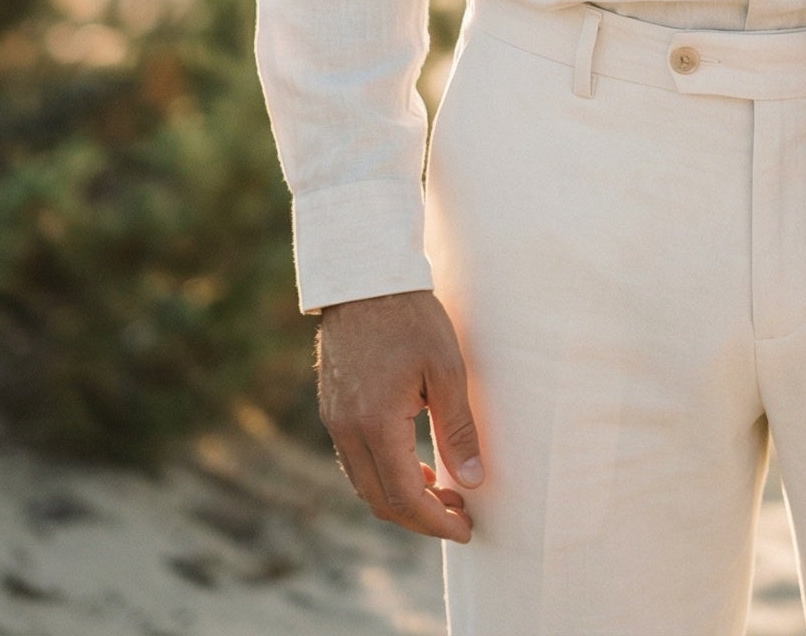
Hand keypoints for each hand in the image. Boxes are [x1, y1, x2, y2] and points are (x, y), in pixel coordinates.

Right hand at [317, 289, 483, 542]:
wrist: (364, 277)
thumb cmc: (411, 317)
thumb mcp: (446, 368)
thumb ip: (458, 428)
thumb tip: (472, 480)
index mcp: (375, 424)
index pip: (404, 496)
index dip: (435, 521)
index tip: (465, 529)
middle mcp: (347, 430)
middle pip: (381, 500)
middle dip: (421, 517)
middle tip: (459, 514)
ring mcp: (335, 420)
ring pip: (365, 484)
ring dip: (402, 498)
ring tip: (442, 491)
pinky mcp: (333, 408)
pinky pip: (356, 461)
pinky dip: (385, 474)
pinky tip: (415, 463)